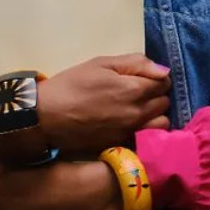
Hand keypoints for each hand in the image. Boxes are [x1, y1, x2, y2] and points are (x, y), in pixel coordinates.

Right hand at [39, 54, 171, 151]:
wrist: (45, 117)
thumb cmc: (72, 85)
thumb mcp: (101, 63)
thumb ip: (136, 64)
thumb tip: (163, 70)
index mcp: (134, 90)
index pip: (164, 83)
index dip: (156, 77)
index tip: (143, 77)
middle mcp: (137, 114)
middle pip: (164, 102)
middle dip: (157, 94)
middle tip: (139, 91)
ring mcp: (130, 132)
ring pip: (160, 123)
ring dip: (155, 114)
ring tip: (139, 109)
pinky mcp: (120, 145)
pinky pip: (145, 138)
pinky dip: (145, 130)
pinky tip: (130, 124)